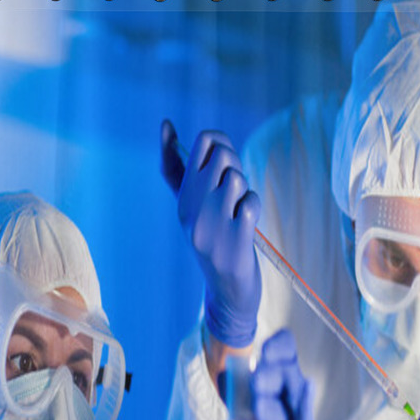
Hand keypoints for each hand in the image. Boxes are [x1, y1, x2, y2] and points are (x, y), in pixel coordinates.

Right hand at [161, 119, 260, 347]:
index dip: (223, 144)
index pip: (204, 141)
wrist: (228, 294)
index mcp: (184, 198)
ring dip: (246, 192)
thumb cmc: (215, 242)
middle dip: (237, 166)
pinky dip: (254, 209)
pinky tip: (247, 227)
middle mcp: (192, 210)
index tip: (225, 166)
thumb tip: (165, 125)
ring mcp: (212, 226)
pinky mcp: (234, 241)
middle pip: (224, 154)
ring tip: (239, 213)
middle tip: (236, 192)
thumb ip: (178, 169)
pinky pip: (251, 203)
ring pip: (237, 178)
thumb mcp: (193, 208)